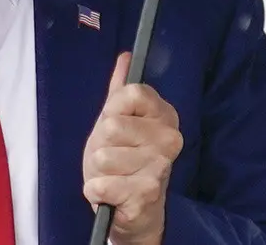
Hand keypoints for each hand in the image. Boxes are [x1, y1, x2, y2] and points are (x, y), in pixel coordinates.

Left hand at [82, 52, 182, 244]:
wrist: (136, 209)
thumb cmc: (125, 159)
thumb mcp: (118, 120)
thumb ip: (120, 90)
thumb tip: (125, 56)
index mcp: (165, 115)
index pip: (131, 92)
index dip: (113, 109)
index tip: (117, 121)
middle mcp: (169, 139)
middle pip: (111, 125)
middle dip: (101, 143)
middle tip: (112, 154)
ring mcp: (160, 168)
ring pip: (102, 156)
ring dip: (98, 169)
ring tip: (113, 174)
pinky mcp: (146, 195)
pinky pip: (99, 184)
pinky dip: (96, 190)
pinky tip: (111, 193)